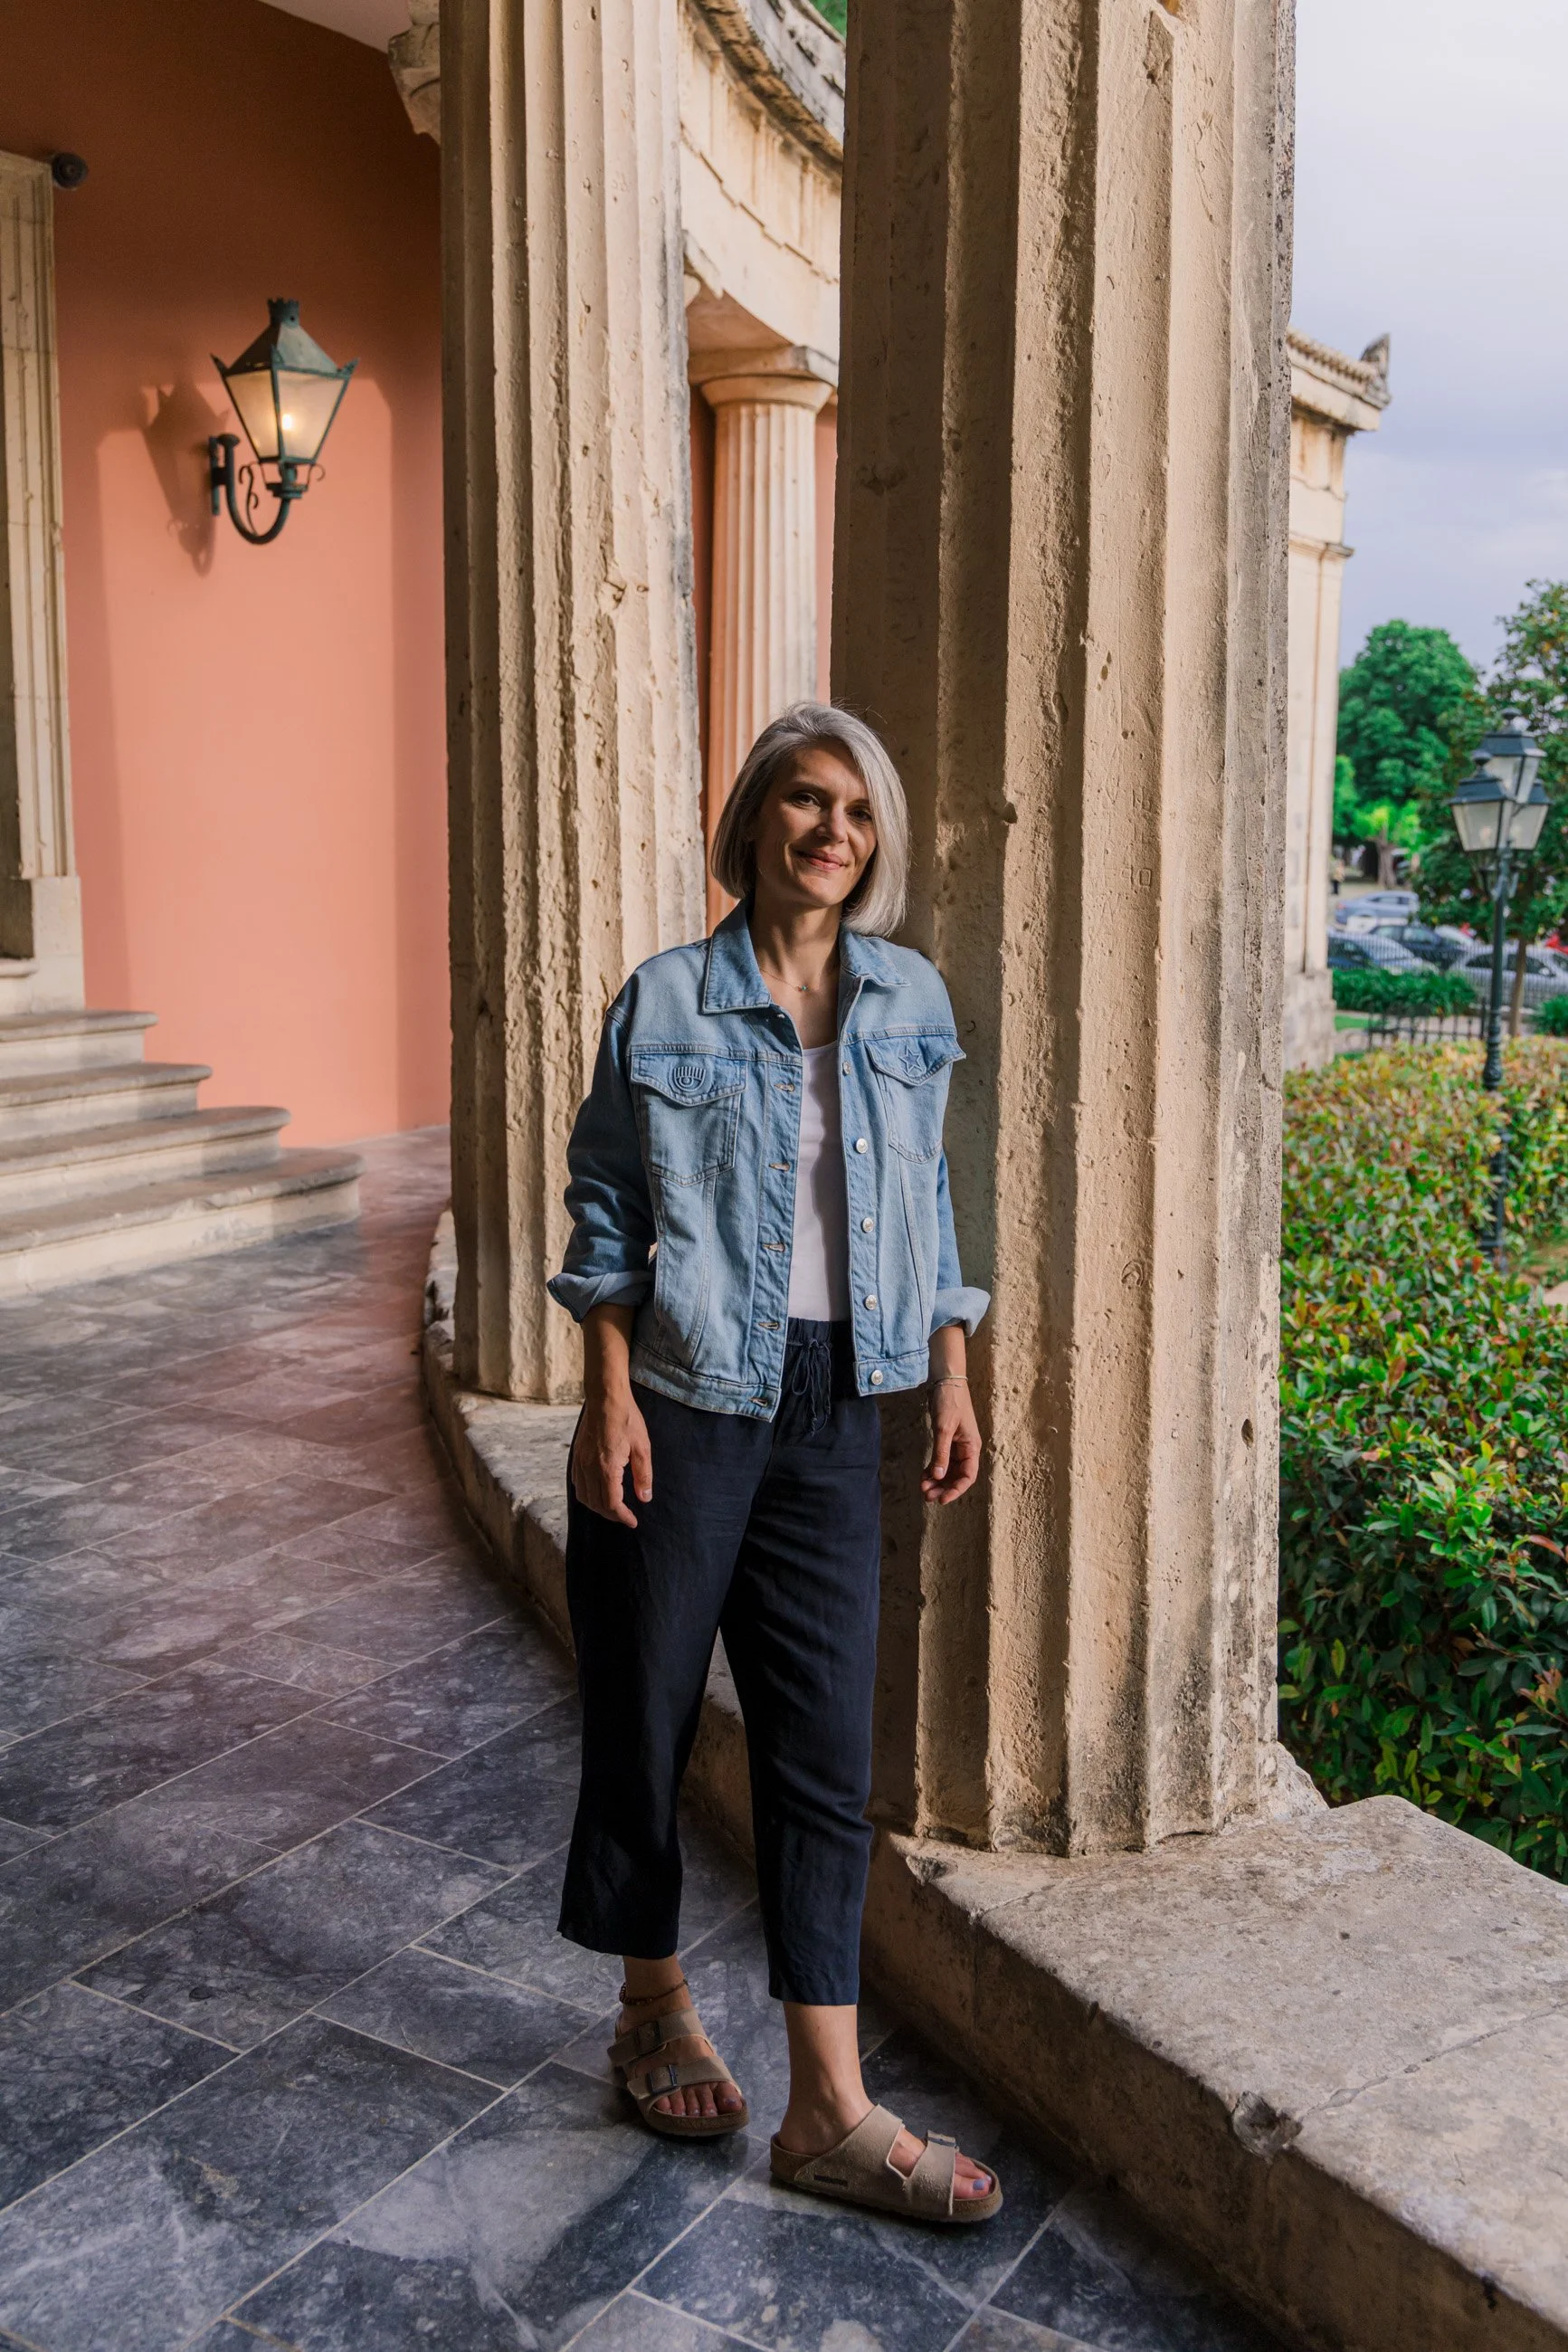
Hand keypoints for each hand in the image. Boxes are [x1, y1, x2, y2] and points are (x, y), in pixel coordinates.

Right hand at [573, 1305, 649, 1525]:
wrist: (605, 1397)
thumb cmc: (627, 1419)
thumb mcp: (642, 1447)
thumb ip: (643, 1475)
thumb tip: (644, 1498)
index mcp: (607, 1468)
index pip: (611, 1504)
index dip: (622, 1517)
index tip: (633, 1522)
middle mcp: (590, 1467)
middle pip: (596, 1504)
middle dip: (611, 1514)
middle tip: (625, 1517)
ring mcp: (580, 1461)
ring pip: (584, 1496)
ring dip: (597, 1507)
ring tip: (612, 1508)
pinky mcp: (577, 1455)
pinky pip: (577, 1483)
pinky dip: (586, 1494)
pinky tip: (596, 1492)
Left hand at [921, 1376, 980, 1503]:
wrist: (946, 1382)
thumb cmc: (950, 1402)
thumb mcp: (944, 1428)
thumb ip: (941, 1453)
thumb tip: (939, 1476)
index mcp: (971, 1447)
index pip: (968, 1476)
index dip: (956, 1490)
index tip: (941, 1499)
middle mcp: (966, 1449)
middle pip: (957, 1476)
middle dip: (943, 1487)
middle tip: (927, 1496)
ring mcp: (956, 1446)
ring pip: (948, 1470)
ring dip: (936, 1481)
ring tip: (923, 1488)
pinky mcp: (947, 1441)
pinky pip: (941, 1461)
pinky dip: (933, 1470)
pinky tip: (923, 1477)